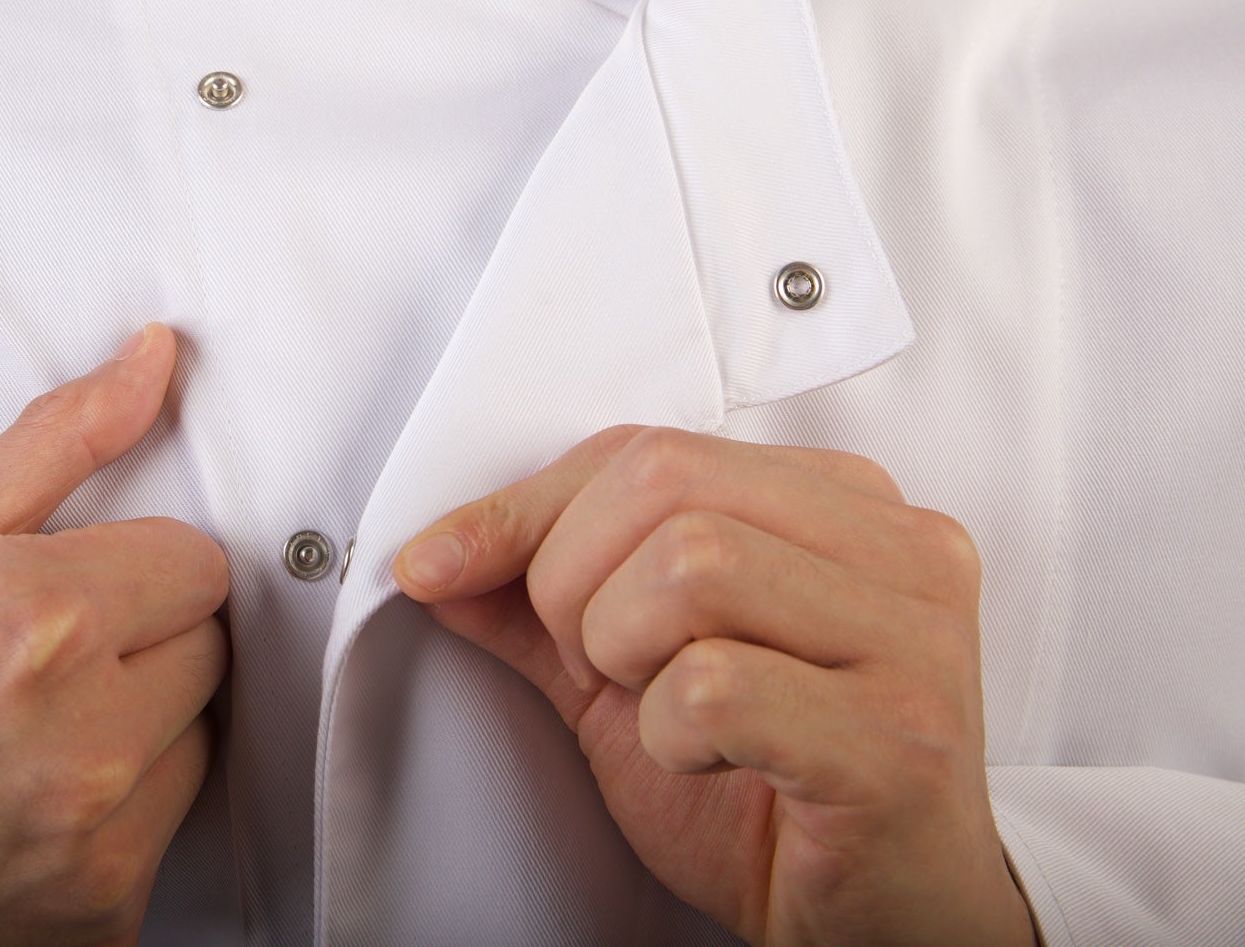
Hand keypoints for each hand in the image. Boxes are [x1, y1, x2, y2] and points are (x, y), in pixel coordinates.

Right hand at [0, 321, 227, 946]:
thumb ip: (58, 442)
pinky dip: (111, 824)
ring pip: (193, 749)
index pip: (201, 566)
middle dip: (139, 645)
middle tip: (36, 660)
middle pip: (205, 655)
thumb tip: (154, 362)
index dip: (135, 569)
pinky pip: (158, 841)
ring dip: (137, 734)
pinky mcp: (96, 924)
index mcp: (46, 622)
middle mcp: (87, 740)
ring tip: (25, 732)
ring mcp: (94, 844)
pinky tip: (22, 806)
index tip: (74, 589)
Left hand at [392, 424, 1040, 946]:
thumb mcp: (633, 673)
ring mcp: (914, 640)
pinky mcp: (899, 739)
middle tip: (596, 668)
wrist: (884, 925)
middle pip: (663, 482)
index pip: (647, 448)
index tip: (438, 566)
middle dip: (572, 579)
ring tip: (663, 714)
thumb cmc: (770, 790)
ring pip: (692, 563)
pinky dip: (668, 734)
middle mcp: (900, 549)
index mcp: (844, 504)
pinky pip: (716, 685)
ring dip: (624, 653)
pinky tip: (705, 763)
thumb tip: (434, 557)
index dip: (521, 509)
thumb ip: (541, 604)